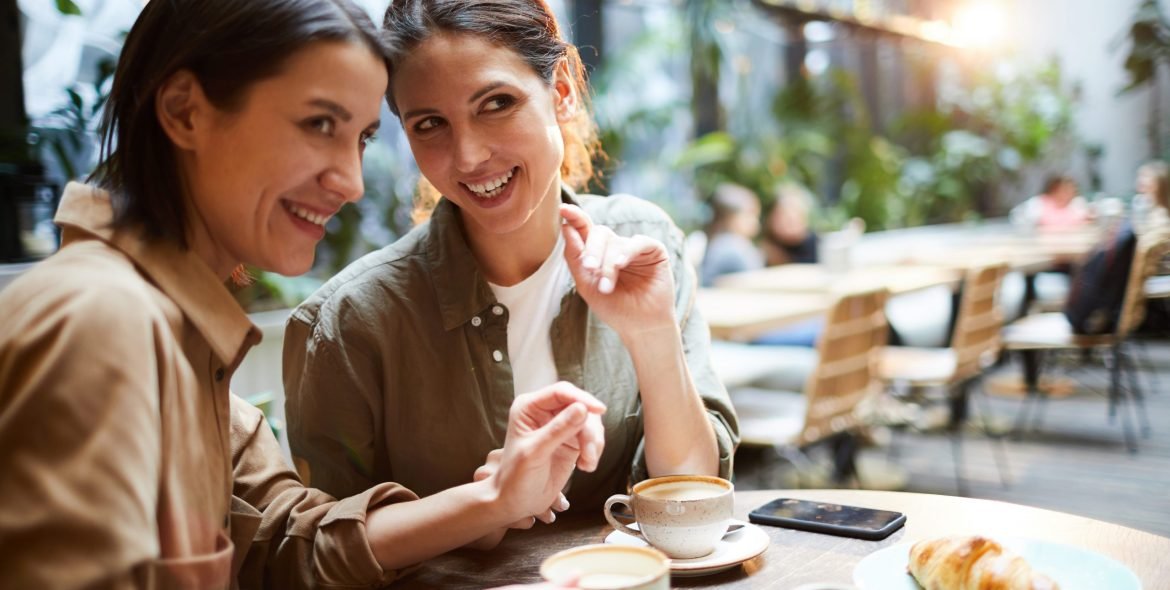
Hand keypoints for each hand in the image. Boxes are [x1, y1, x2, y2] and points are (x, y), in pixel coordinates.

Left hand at [487, 382, 605, 523]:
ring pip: (589, 422)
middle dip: (589, 430)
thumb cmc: (516, 477)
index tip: (599, 410)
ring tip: (587, 463)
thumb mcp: (535, 452)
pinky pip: (592, 437)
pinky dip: (594, 450)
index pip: (561, 392)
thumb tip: (583, 409)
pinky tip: (586, 466)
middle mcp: (546, 412)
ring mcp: (560, 425)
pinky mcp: (572, 440)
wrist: (518, 501)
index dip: (582, 398)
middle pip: (580, 406)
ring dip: (593, 442)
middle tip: (588, 453)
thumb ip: (558, 430)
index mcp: (529, 407)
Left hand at [560, 204, 675, 338]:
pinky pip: (639, 242)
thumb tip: (566, 226)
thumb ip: (575, 257)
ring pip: (616, 242)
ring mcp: (635, 248)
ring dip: (608, 263)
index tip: (563, 208)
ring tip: (607, 286)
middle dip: (592, 250)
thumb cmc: (614, 308)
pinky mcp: (654, 251)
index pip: (585, 229)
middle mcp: (616, 246)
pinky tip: (620, 264)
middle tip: (589, 268)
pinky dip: (627, 252)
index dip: (575, 217)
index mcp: (598, 253)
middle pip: (599, 233)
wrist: (640, 327)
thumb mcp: (587, 284)